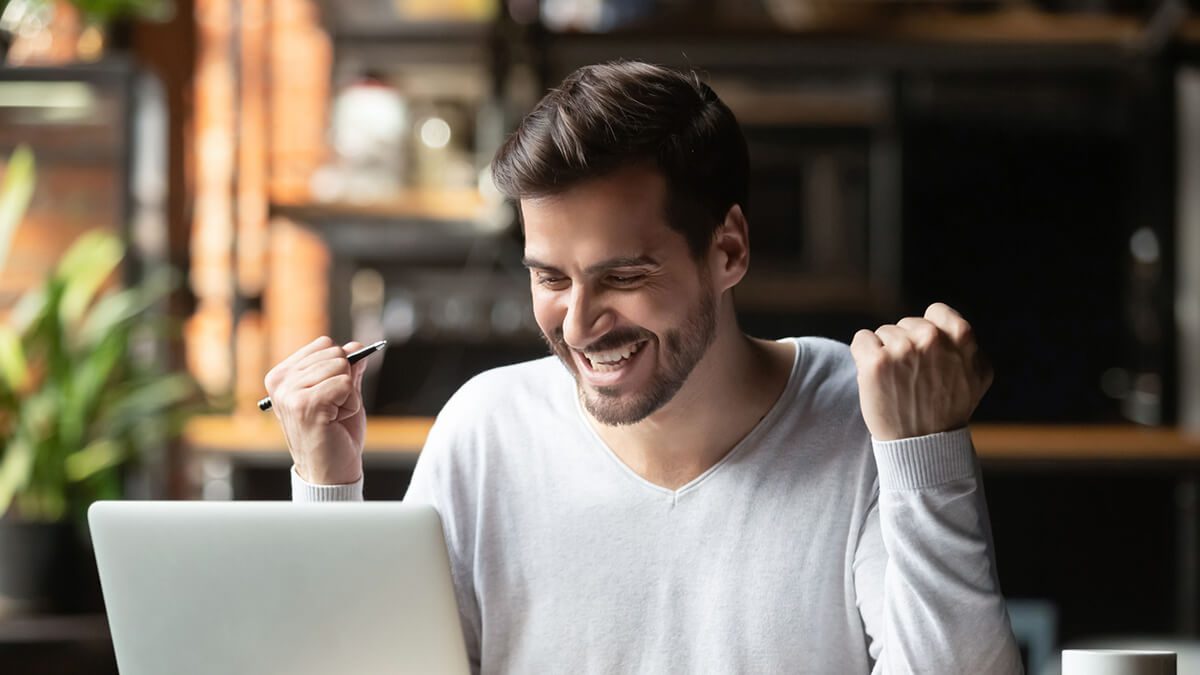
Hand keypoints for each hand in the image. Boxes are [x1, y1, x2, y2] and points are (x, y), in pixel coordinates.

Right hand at [264, 336, 367, 483]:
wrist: (331, 472)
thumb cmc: (335, 435)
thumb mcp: (343, 395)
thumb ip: (347, 369)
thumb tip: (357, 346)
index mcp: (282, 375)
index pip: (324, 345)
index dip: (340, 367)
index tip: (331, 394)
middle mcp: (280, 382)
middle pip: (335, 353)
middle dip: (346, 380)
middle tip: (334, 409)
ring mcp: (290, 393)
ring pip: (342, 367)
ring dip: (349, 394)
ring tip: (334, 416)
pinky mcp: (305, 405)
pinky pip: (346, 384)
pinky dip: (351, 403)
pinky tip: (336, 421)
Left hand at [850, 303, 991, 440]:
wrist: (922, 445)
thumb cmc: (947, 411)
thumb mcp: (977, 377)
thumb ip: (970, 347)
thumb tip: (955, 326)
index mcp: (960, 337)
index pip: (936, 311)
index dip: (927, 330)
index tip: (925, 352)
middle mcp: (931, 339)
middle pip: (906, 324)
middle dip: (905, 345)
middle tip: (912, 377)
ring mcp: (902, 349)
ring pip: (883, 334)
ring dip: (884, 353)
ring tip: (896, 383)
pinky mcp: (875, 362)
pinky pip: (861, 340)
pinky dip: (863, 356)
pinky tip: (875, 377)